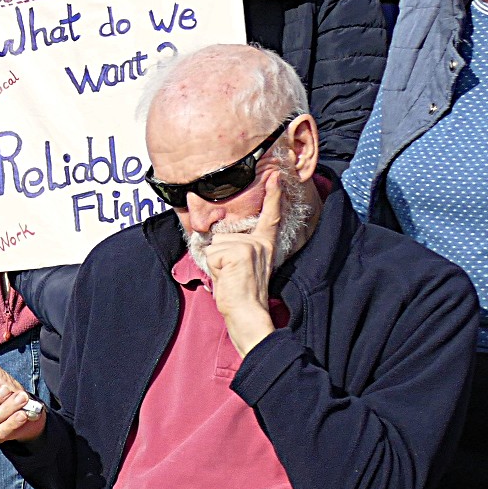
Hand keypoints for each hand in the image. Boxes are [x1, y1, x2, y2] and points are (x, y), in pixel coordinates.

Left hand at [197, 178, 280, 353]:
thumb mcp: (242, 265)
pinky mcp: (239, 253)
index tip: (276, 175)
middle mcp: (259, 242)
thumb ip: (235, 248)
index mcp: (264, 244)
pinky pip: (211, 253)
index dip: (272, 195)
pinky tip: (228, 277)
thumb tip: (216, 238)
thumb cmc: (241, 292)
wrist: (248, 313)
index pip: (269, 216)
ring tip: (230, 276)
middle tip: (232, 274)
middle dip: (219, 255)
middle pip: (222, 235)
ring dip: (216, 262)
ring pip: (214, 244)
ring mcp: (250, 246)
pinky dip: (213, 267)